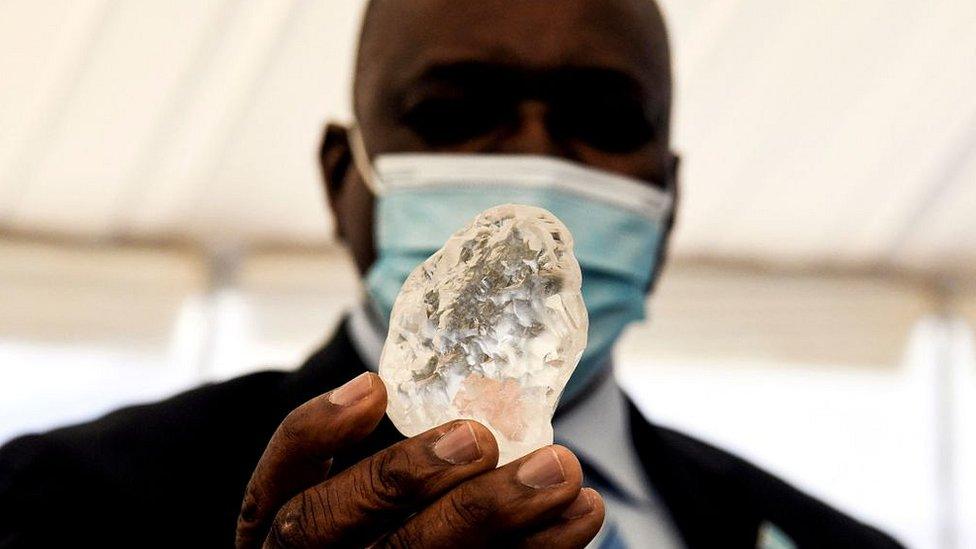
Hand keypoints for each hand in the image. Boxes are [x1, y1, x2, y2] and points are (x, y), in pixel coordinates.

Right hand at [235, 372, 604, 547]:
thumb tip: (386, 388)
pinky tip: (581, 513)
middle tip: (479, 437)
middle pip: (343, 529)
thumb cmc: (367, 527)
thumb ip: (357, 451)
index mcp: (280, 530)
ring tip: (561, 472)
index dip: (318, 435)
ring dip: (497, 517)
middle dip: (410, 478)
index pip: (282, 484)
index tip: (374, 387)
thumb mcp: (341, 489)